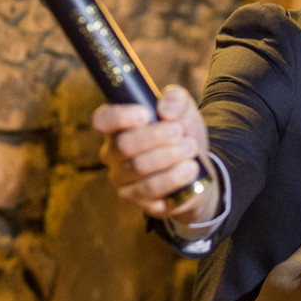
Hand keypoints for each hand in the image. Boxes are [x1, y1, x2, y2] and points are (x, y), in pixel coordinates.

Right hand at [92, 84, 215, 218]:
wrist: (198, 172)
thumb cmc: (183, 137)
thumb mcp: (185, 112)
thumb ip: (176, 99)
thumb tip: (166, 109)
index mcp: (118, 128)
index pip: (102, 120)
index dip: (120, 117)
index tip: (146, 114)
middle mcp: (113, 155)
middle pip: (124, 145)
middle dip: (156, 136)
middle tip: (180, 132)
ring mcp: (123, 180)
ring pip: (139, 168)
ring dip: (169, 156)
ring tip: (191, 149)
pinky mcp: (138, 201)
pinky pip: (152, 193)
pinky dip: (175, 179)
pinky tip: (190, 171)